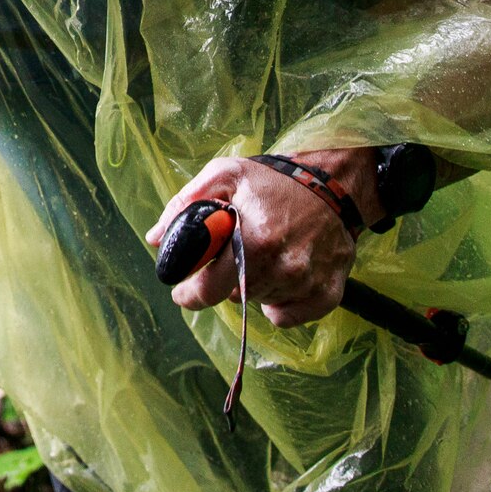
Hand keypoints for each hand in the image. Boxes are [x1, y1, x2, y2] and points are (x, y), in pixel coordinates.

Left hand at [145, 149, 378, 328]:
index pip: (208, 290)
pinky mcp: (326, 295)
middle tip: (228, 257)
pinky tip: (280, 274)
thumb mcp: (226, 175)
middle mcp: (282, 268)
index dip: (189, 292)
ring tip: (260, 254)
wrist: (334, 184)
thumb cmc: (275, 181)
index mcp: (254, 240)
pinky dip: (277, 302)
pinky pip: (285, 316)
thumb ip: (186, 204)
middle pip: (231, 297)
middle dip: (222, 281)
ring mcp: (306, 284)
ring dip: (250, 286)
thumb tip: (156, 239)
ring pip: (257, 303)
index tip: (182, 289)